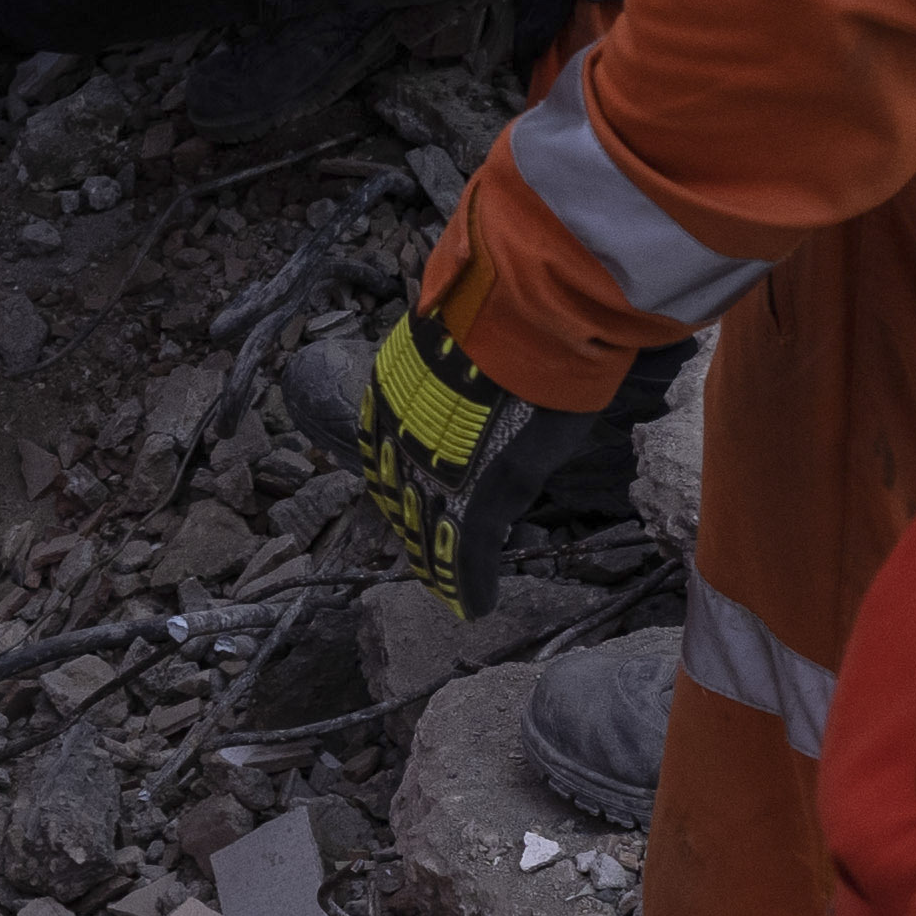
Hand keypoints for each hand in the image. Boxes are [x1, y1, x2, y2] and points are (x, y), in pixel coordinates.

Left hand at [357, 286, 629, 607]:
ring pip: (426, 532)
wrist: (530, 313)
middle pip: (398, 495)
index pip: (385, 448)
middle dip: (410, 526)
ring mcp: (433, 470)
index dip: (397, 477)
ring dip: (435, 563)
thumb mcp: (470, 334)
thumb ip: (464, 359)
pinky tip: (475, 605)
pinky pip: (464, 555)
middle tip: (419, 554)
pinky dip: (468, 585)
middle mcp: (399, 434)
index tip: (405, 497)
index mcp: (392, 389)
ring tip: (446, 588)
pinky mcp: (474, 501)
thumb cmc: (512, 309)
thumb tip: (483, 355)